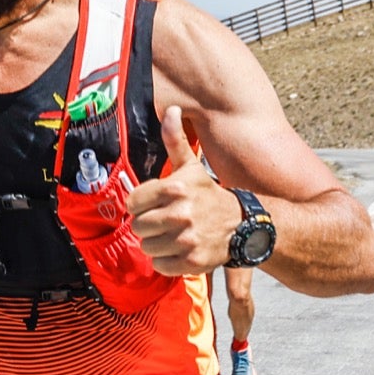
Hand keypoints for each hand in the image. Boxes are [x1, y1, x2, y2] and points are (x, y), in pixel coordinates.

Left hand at [126, 107, 241, 274]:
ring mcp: (187, 239)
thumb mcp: (191, 166)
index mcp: (175, 188)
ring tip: (173, 235)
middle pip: (139, 226)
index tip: (155, 204)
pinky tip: (180, 250)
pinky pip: (160, 265)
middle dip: (149, 225)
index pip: (133, 203)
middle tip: (166, 221)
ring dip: (157, 244)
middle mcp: (180, 213)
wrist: (240, 225)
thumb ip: (174, 140)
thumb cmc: (208, 194)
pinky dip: (166, 261)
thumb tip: (170, 109)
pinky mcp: (192, 262)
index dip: (141, 205)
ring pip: (148, 247)